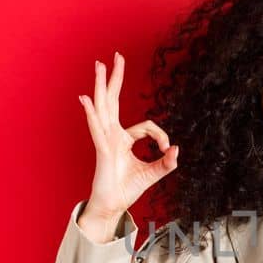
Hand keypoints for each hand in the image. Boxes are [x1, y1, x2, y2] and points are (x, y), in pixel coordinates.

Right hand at [78, 52, 178, 228]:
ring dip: (101, 85)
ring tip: (99, 66)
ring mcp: (105, 140)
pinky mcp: (102, 150)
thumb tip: (176, 150)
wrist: (113, 206)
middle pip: (113, 101)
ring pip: (103, 107)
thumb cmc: (127, 189)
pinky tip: (86, 98)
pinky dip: (91, 113)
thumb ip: (166, 163)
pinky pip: (97, 128)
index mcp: (123, 139)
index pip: (146, 126)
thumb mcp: (153, 173)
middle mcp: (112, 135)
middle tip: (114, 56)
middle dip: (115, 78)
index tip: (168, 149)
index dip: (161, 136)